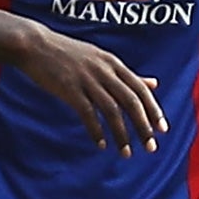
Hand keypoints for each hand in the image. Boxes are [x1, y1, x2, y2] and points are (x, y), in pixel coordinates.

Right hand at [16, 30, 167, 156]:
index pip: (141, 89)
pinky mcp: (70, 89)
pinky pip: (88, 114)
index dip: (154, 110)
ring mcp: (87, 79)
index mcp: (114, 63)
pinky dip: (97, 131)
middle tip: (151, 147)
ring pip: (112, 110)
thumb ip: (128, 74)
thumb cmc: (69, 54)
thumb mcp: (103, 59)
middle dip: (143, 126)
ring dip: (122, 134)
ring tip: (127, 153)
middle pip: (131, 102)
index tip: (163, 130)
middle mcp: (104, 71)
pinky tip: (102, 145)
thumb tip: (154, 84)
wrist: (35, 45)